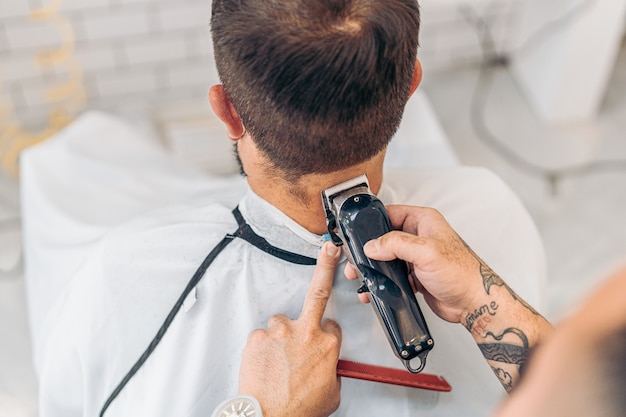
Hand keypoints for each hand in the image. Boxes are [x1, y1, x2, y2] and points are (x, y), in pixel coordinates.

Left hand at [239, 242, 342, 416]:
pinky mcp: (258, 336)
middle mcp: (305, 331)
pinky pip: (261, 337)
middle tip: (329, 251)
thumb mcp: (332, 393)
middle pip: (318, 293)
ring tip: (276, 361)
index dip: (324, 334)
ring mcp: (279, 331)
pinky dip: (262, 348)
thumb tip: (327, 368)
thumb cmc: (300, 409)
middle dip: (326, 267)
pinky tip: (263, 365)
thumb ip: (331, 370)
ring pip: (280, 324)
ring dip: (279, 337)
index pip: (331, 325)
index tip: (318, 340)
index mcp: (328, 343)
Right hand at [344, 205, 484, 323]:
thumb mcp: (426, 252)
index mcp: (424, 221)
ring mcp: (416, 256)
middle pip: (384, 237)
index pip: (390, 213)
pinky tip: (373, 288)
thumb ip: (396, 244)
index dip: (373, 222)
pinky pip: (392, 275)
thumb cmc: (462, 273)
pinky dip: (381, 282)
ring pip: (386, 258)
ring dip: (373, 268)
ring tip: (361, 276)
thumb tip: (373, 245)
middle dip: (368, 249)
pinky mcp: (414, 275)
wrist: (473, 303)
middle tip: (356, 260)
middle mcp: (419, 236)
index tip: (358, 233)